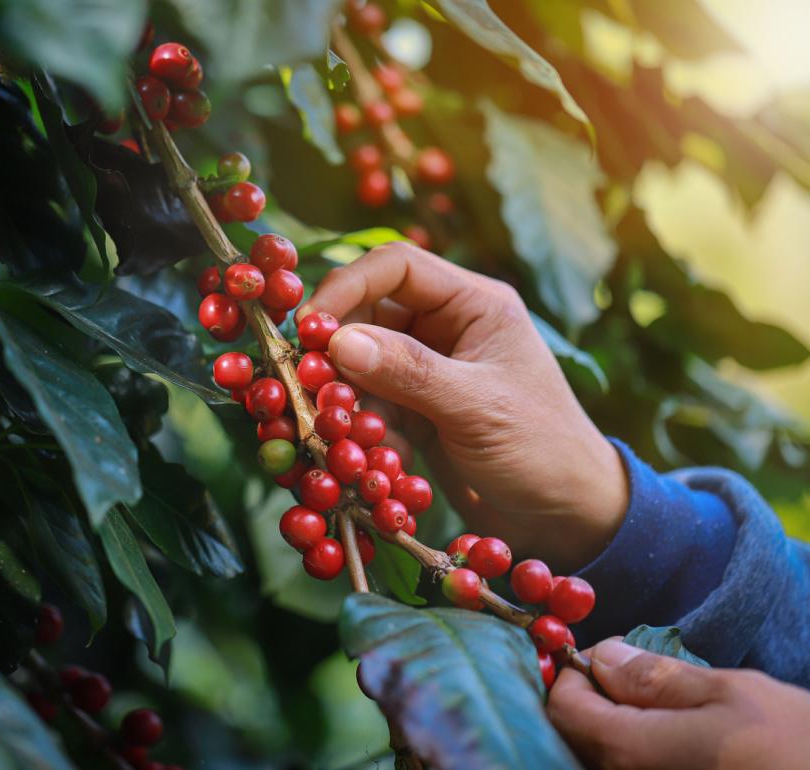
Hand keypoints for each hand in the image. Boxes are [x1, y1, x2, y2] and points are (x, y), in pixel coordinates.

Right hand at [298, 243, 626, 570]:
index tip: (309, 326)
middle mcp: (446, 328)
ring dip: (342, 394)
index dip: (347, 287)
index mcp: (473, 304)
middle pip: (368, 315)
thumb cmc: (541, 449)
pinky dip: (359, 427)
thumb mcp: (476, 406)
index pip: (396, 267)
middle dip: (333, 349)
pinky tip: (368, 455)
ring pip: (360, 363)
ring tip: (333, 428)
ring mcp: (428, 371)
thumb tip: (337, 341)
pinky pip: (369, 404)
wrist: (566, 519)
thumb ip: (408, 370)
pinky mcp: (415, 411)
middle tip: (306, 385)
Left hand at [548, 638, 809, 768]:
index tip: (607, 655)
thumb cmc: (796, 748)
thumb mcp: (729, 694)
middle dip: (592, 699)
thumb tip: (603, 658)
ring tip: (658, 706)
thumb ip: (654, 677)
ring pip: (599, 759)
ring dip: (613, 727)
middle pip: (575, 737)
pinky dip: (636, 751)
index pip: (563, 708)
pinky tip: (670, 737)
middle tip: (631, 674)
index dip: (574, 673)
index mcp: (632, 754)